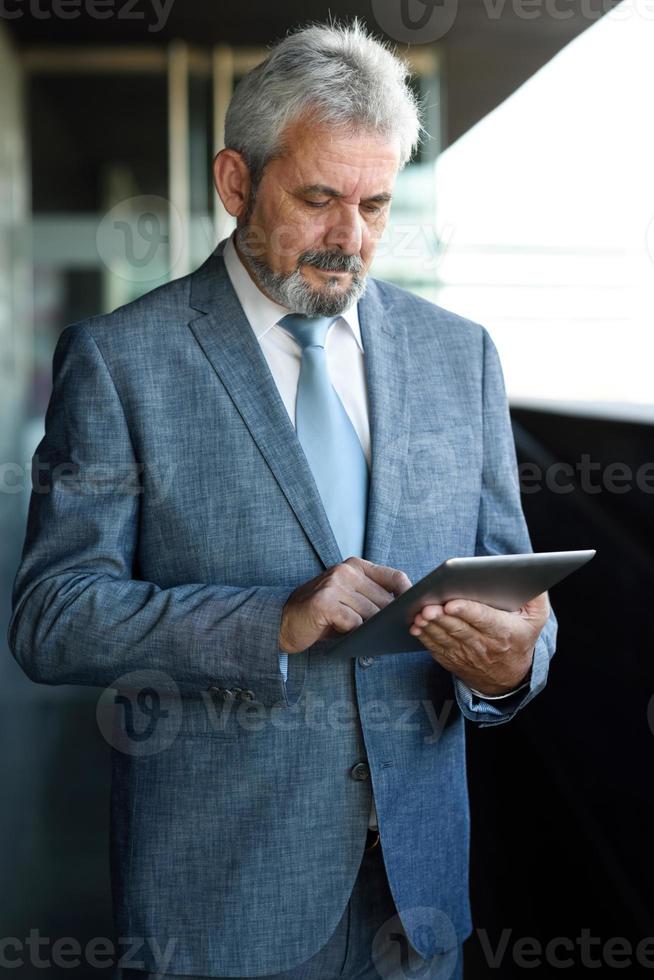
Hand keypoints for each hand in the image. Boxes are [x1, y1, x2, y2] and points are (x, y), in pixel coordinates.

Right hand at [279, 557, 411, 653]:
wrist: (283, 622)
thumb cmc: (322, 615)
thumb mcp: (349, 600)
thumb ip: (373, 599)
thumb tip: (406, 615)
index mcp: (355, 566)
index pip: (395, 577)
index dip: (410, 596)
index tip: (417, 612)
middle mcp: (345, 570)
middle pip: (386, 600)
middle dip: (390, 620)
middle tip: (392, 635)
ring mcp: (334, 584)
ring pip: (371, 614)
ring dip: (371, 630)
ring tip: (365, 637)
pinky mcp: (325, 603)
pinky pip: (354, 623)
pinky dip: (354, 634)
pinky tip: (346, 635)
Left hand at [409, 591, 549, 695]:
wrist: (508, 677)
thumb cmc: (520, 638)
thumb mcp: (536, 619)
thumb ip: (536, 596)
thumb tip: (528, 572)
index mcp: (504, 632)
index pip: (484, 619)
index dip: (467, 611)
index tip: (452, 602)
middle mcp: (484, 645)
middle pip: (459, 628)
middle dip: (442, 617)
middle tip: (428, 606)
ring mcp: (466, 654)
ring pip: (445, 638)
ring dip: (430, 626)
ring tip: (420, 614)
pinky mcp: (452, 660)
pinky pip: (436, 648)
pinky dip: (425, 638)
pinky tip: (416, 627)